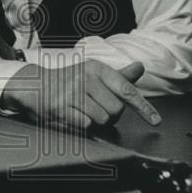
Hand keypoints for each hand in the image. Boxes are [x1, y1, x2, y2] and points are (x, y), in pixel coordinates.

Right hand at [0, 60, 160, 130]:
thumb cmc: (70, 81)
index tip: (156, 121)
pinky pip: (86, 125)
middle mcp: (86, 77)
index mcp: (97, 68)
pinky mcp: (61, 106)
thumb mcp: (94, 74)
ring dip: (95, 120)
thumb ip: (119, 76)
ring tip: (82, 110)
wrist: (35, 84)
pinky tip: (72, 115)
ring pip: (102, 119)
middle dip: (109, 115)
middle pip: (116, 110)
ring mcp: (72, 91)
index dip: (143, 107)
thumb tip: (141, 67)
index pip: (126, 90)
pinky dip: (82, 125)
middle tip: (95, 106)